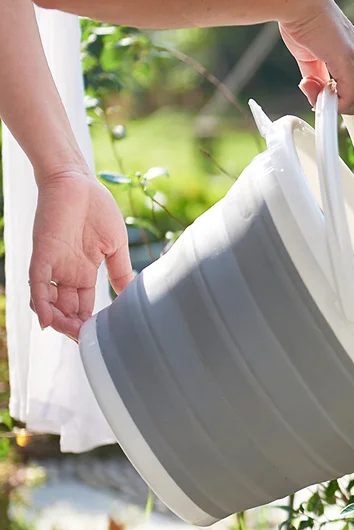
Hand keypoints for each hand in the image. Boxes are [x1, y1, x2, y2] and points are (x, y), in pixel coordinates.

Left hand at [29, 168, 132, 341]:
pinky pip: (37, 284)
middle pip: (67, 310)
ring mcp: (54, 265)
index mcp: (85, 272)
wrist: (77, 180)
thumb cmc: (97, 208)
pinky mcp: (43, 254)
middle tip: (88, 341)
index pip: (84, 306)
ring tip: (74, 334)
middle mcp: (67, 273)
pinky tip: (48, 321)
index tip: (102, 338)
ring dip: (59, 322)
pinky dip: (41, 304)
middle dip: (75, 328)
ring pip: (51, 303)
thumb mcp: (115, 247)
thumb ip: (121, 272)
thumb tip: (131, 296)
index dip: (89, 324)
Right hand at [279, 0, 353, 113]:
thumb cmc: (299, 22)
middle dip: (339, 103)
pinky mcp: (348, 59)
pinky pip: (351, 96)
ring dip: (335, 105)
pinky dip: (336, 104)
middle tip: (318, 99)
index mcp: (352, 48)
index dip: (341, 97)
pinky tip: (318, 95)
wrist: (295, 4)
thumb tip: (316, 93)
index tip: (324, 99)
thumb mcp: (309, 57)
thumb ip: (316, 76)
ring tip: (315, 95)